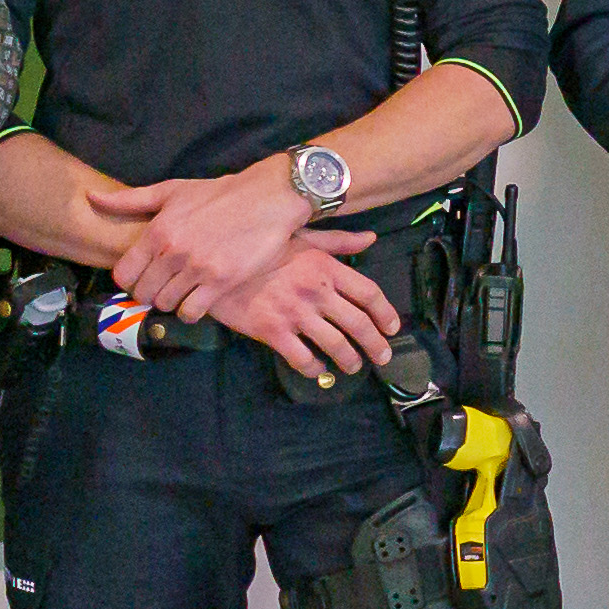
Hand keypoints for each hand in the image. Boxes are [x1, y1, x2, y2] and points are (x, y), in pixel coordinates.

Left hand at [92, 156, 312, 314]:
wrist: (266, 198)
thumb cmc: (218, 194)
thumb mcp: (171, 191)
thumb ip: (130, 200)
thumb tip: (90, 197)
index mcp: (157, 230)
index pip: (124, 275)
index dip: (130, 282)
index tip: (143, 279)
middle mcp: (173, 251)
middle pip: (143, 294)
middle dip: (150, 294)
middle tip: (164, 288)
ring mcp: (197, 268)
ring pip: (166, 304)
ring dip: (172, 303)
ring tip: (182, 293)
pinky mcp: (221, 281)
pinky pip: (192, 312)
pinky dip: (191, 312)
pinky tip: (199, 300)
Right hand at [208, 232, 396, 379]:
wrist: (215, 264)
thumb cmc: (260, 248)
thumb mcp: (301, 237)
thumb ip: (338, 242)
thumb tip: (371, 239)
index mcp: (326, 267)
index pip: (369, 294)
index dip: (386, 314)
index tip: (392, 328)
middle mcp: (316, 291)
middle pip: (359, 325)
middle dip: (376, 346)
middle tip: (382, 357)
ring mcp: (295, 313)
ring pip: (336, 346)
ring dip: (350, 361)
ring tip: (353, 366)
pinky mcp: (272, 331)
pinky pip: (303, 359)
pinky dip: (315, 369)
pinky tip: (318, 370)